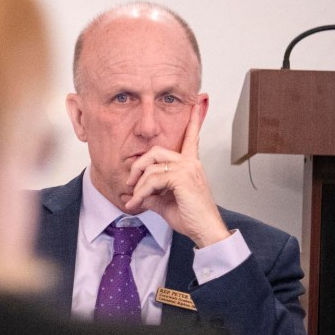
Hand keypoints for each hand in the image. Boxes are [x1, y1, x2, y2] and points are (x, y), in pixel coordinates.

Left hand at [124, 103, 229, 247]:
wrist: (205, 231)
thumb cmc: (190, 218)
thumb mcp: (165, 204)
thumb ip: (151, 195)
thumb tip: (134, 195)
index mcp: (190, 165)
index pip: (191, 138)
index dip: (193, 121)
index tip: (198, 103)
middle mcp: (191, 163)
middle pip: (156, 151)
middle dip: (138, 166)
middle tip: (129, 184)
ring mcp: (188, 168)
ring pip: (151, 167)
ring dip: (137, 186)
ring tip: (134, 201)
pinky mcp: (182, 178)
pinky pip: (152, 180)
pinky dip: (141, 192)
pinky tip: (138, 203)